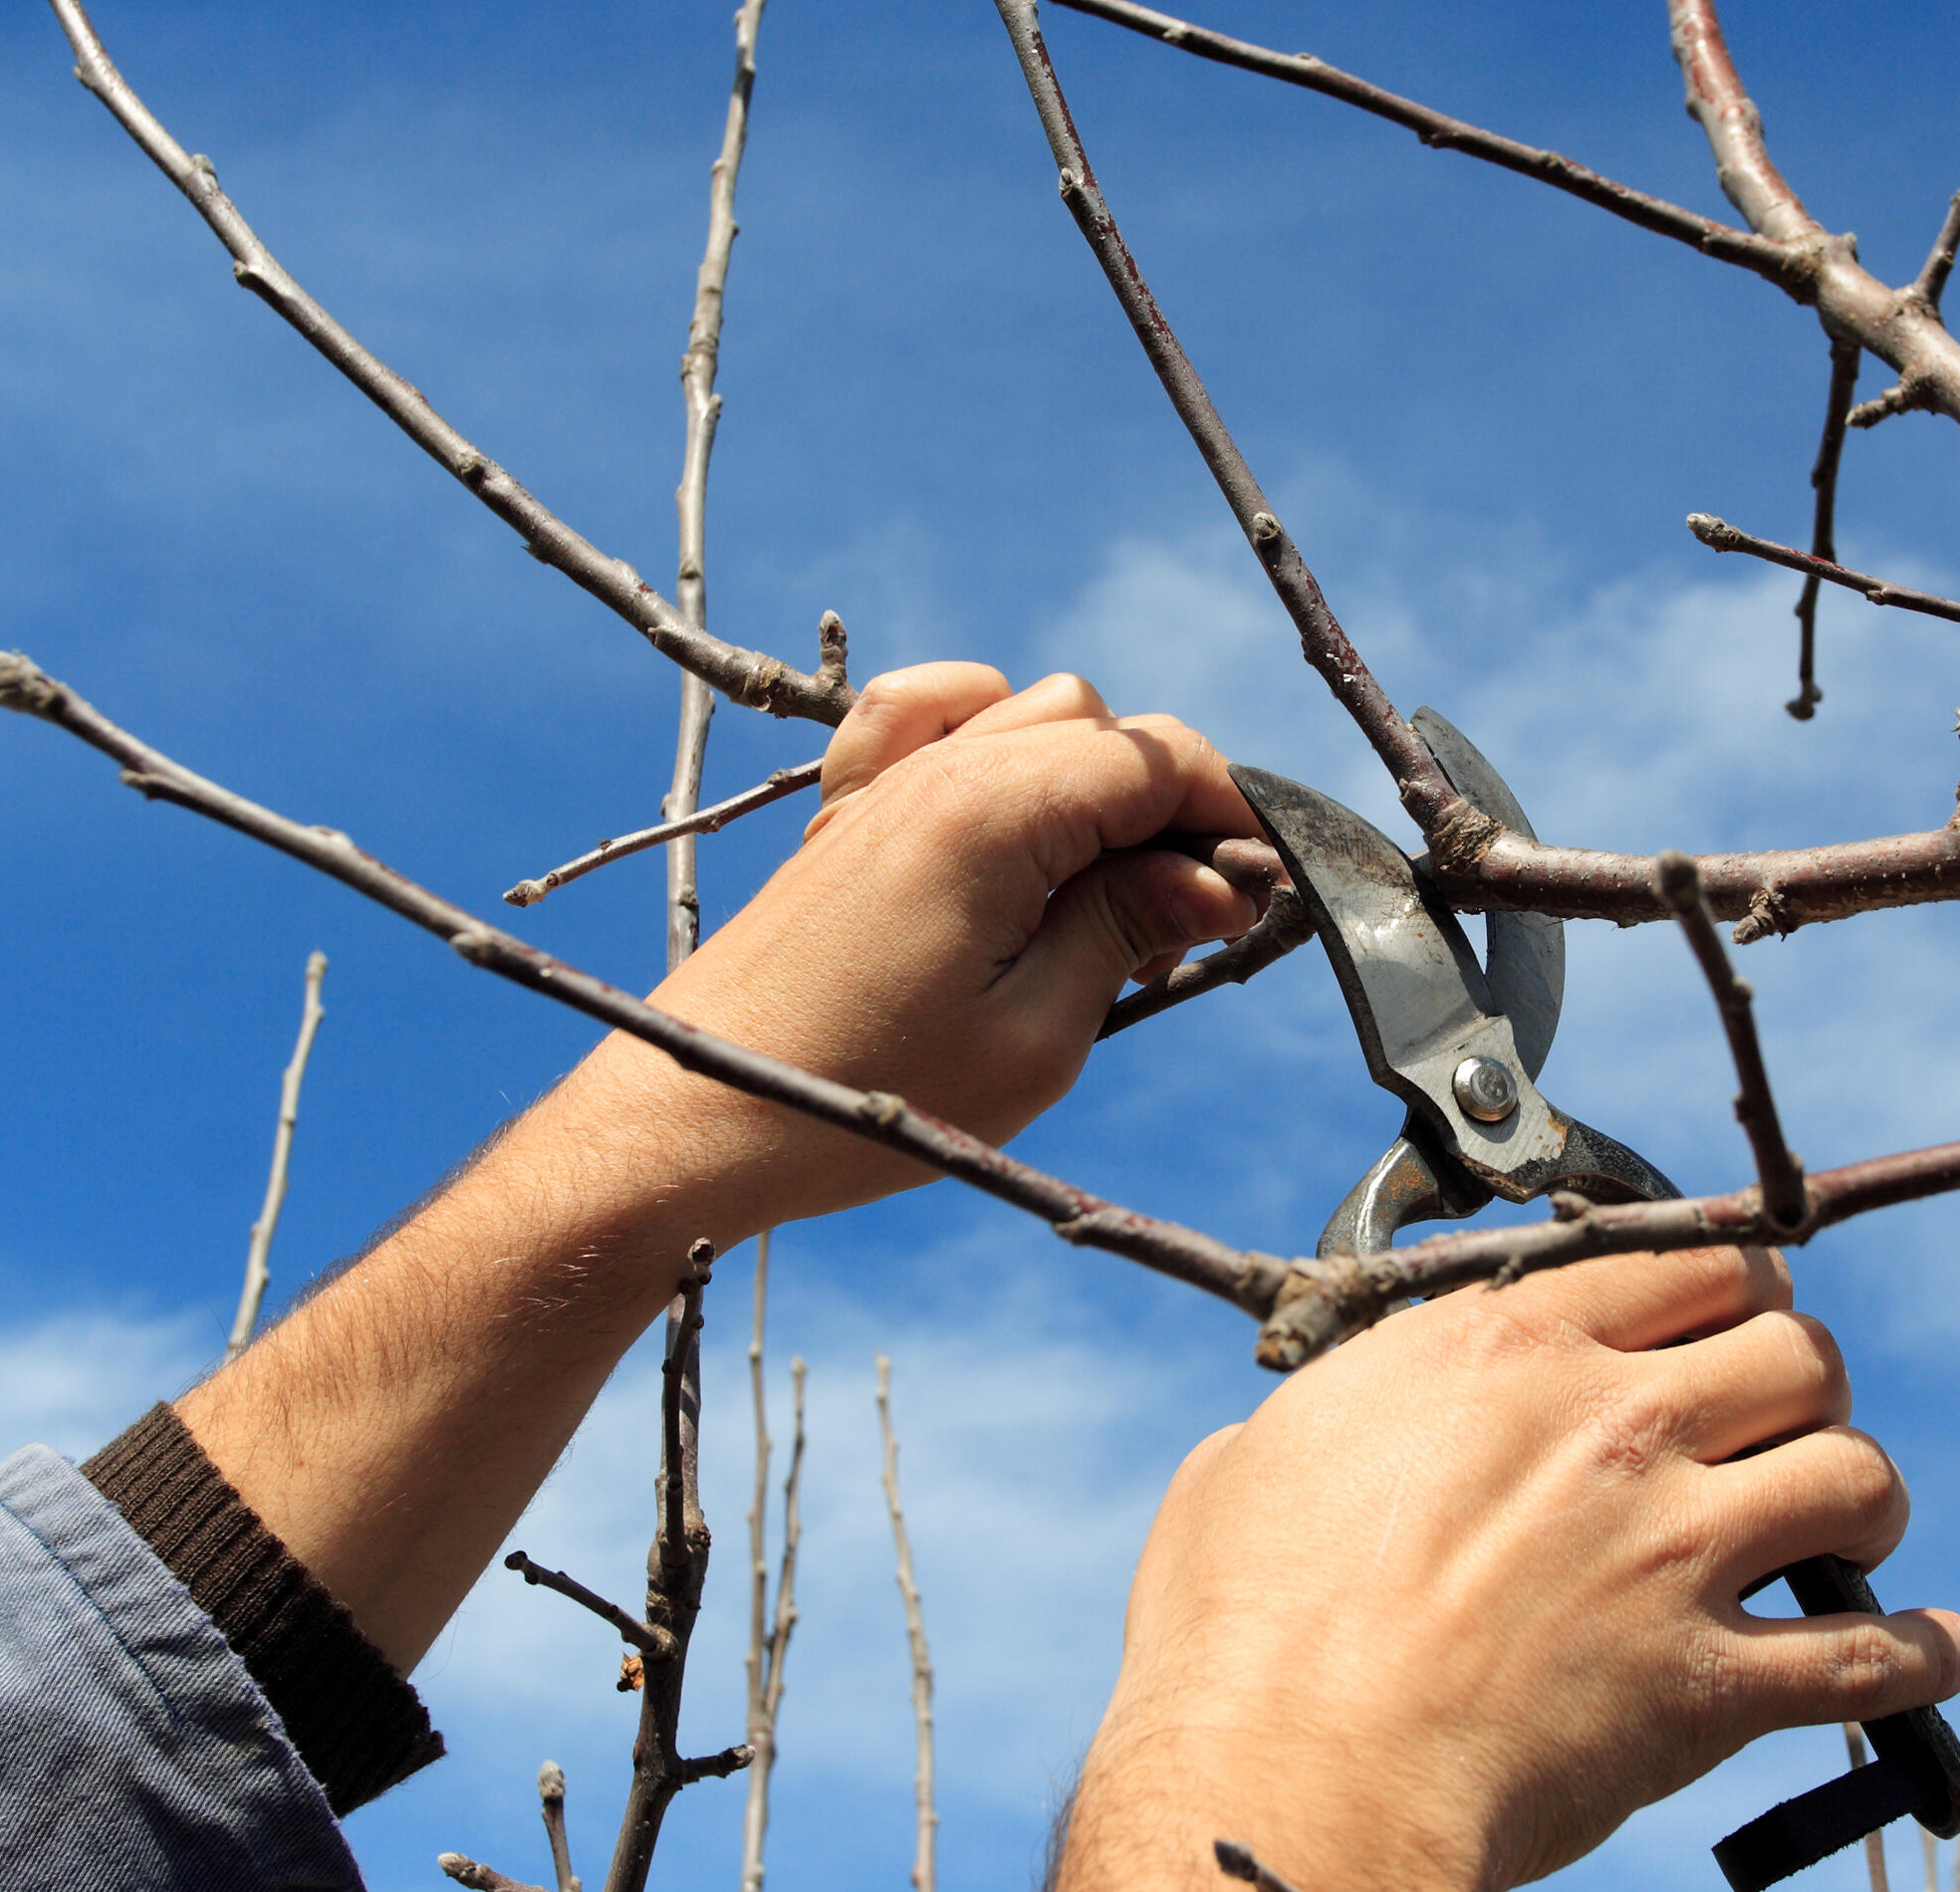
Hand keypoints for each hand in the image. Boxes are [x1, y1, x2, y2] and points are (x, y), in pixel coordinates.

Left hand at [579, 661, 1263, 1235]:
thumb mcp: (1037, 1038)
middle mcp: (936, 770)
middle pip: (1103, 727)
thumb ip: (1131, 930)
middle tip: (1178, 924)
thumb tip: (1218, 877)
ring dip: (1089, 778)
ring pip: (1031, 709)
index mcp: (991, 817)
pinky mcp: (846, 811)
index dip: (1226, 814)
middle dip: (1166, 805)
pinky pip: (925, 708)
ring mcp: (883, 781)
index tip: (1257, 893)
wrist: (703, 1115)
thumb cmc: (870, 1096)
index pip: (1154, 758)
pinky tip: (1009, 801)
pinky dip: (984, 726)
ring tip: (1100, 891)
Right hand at [1028, 1248, 1959, 1891]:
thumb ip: (1340, 1416)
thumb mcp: (1257, 1464)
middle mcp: (1617, 1428)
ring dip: (1865, 1501)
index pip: (1693, 1262)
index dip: (1735, 1287)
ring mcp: (1676, 1554)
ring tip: (1845, 1532)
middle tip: (1782, 1424)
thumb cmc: (1242, 1636)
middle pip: (1800, 1352)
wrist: (1293, 1785)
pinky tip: (1940, 1652)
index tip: (1737, 1317)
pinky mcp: (1710, 1685)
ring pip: (1857, 1477)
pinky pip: (1871, 1658)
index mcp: (1512, 1353)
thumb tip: (1336, 1429)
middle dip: (1807, 1384)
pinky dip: (1920, 1656)